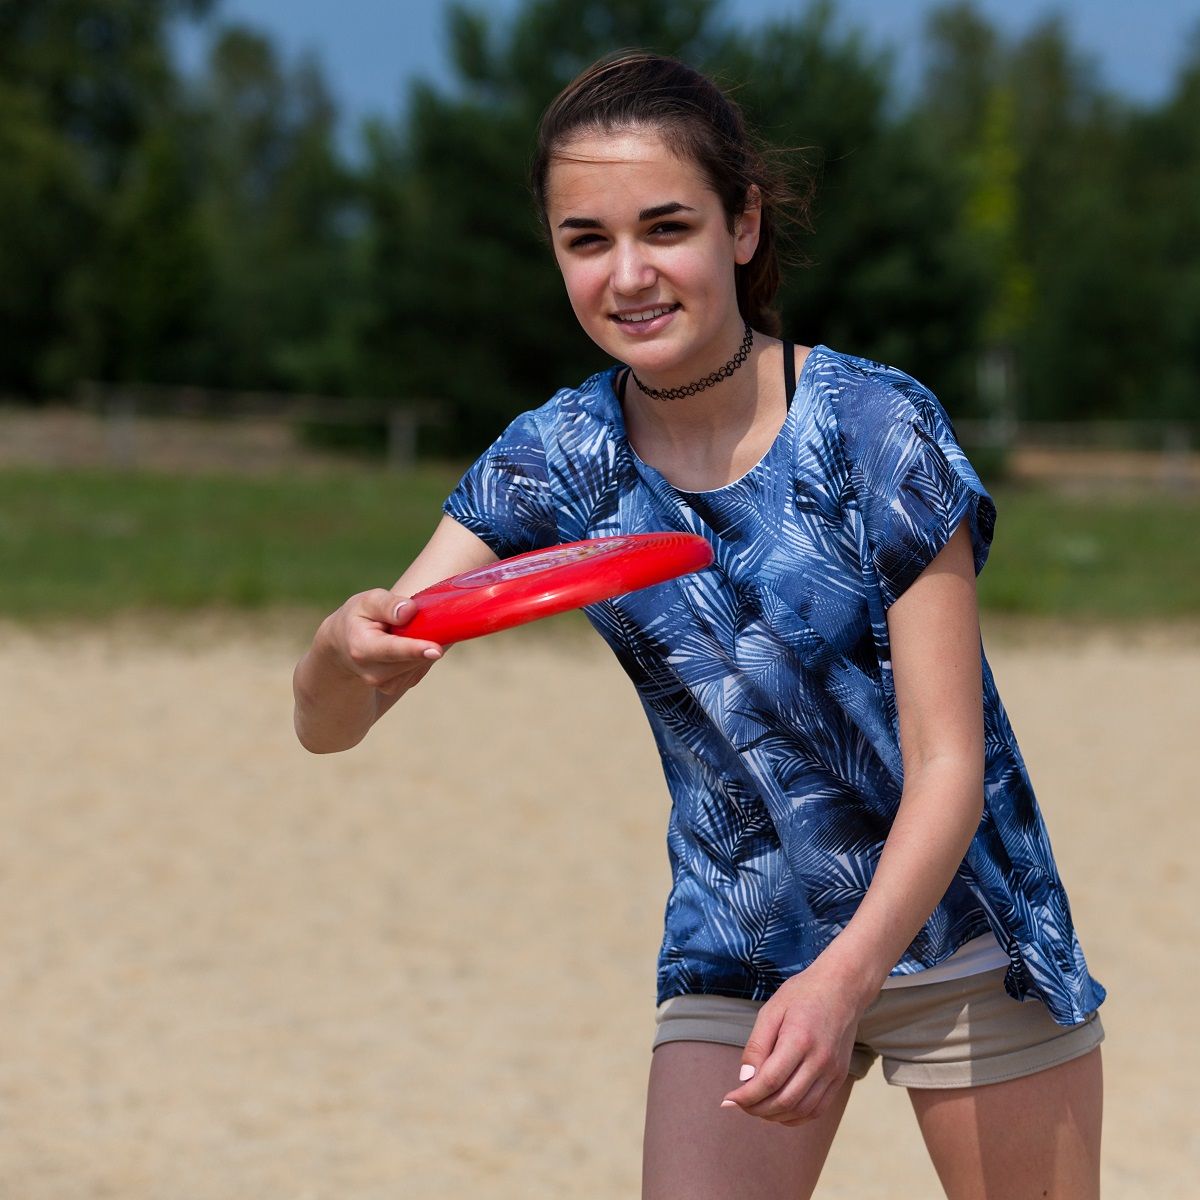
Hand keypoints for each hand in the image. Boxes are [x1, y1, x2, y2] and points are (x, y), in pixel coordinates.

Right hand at [316, 588, 444, 696]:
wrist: (342, 645)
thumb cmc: (358, 618)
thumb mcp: (367, 602)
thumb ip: (387, 604)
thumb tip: (409, 611)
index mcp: (361, 648)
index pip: (392, 649)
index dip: (416, 649)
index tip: (437, 650)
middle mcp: (372, 673)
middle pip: (413, 658)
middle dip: (425, 640)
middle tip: (420, 620)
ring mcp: (385, 685)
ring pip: (420, 664)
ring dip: (423, 646)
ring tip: (404, 632)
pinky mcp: (396, 687)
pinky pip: (420, 668)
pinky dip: (421, 655)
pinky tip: (408, 644)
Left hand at [719, 963, 869, 1124]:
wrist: (842, 988)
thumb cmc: (802, 995)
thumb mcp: (771, 1011)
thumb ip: (757, 1046)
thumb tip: (745, 1078)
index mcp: (799, 1040)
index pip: (769, 1081)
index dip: (746, 1096)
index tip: (728, 1099)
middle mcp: (819, 1060)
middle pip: (784, 1100)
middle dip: (756, 1109)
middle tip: (739, 1104)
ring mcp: (833, 1071)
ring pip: (801, 1110)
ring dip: (775, 1116)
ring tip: (756, 1108)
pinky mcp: (840, 1077)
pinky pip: (818, 1109)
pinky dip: (796, 1117)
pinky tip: (780, 1111)